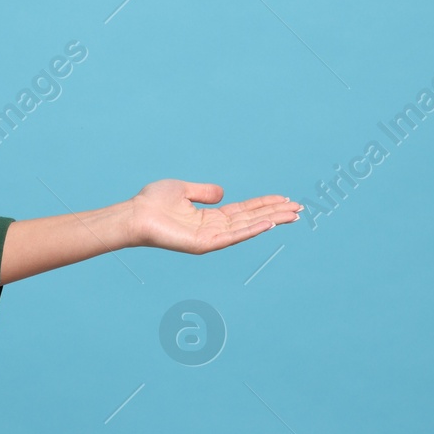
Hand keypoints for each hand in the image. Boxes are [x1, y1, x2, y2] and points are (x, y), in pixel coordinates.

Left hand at [126, 180, 300, 253]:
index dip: (264, 205)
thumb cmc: (153, 202)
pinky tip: (269, 224)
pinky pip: (233, 236)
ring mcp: (211, 238)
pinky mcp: (205, 244)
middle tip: (299, 208)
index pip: (244, 210)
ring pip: (247, 228)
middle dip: (275, 213)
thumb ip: (204, 191)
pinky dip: (252, 230)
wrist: (134, 214)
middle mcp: (214, 229)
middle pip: (251, 219)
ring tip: (292, 214)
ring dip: (271, 220)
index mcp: (210, 217)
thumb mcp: (183, 189)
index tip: (284, 198)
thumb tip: (222, 193)